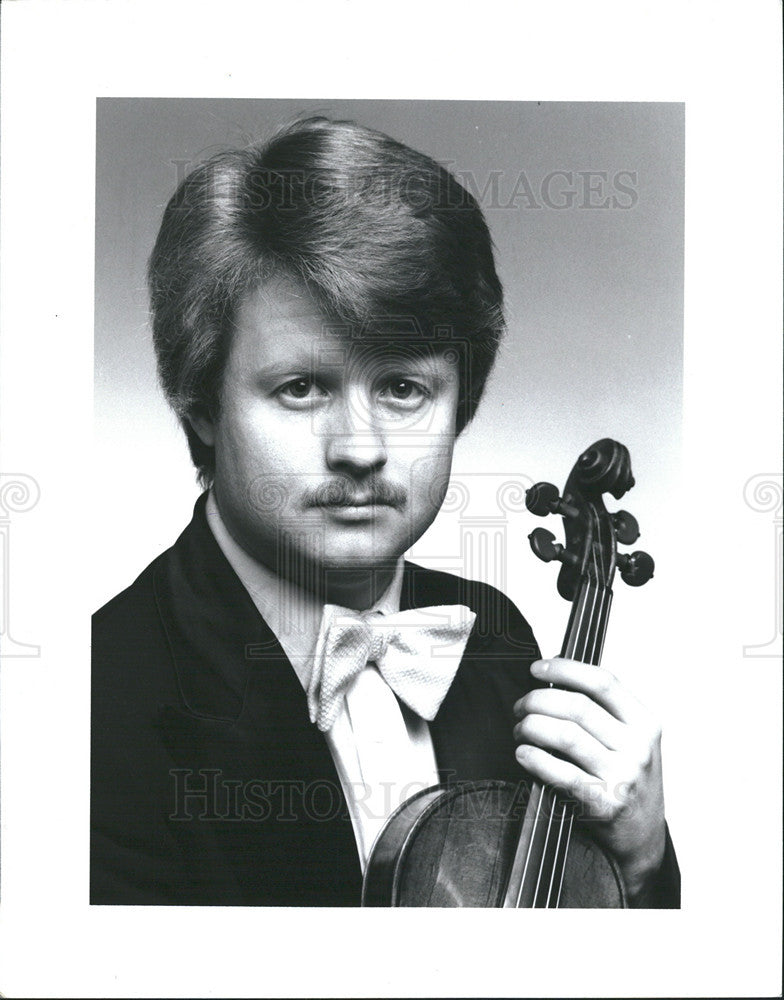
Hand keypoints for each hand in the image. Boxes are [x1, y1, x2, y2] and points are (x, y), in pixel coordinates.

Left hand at [512, 656, 665, 902]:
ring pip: (565, 735)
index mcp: (645, 723)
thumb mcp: (633, 739)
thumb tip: (553, 676)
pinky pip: (561, 773)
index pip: (603, 682)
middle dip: (538, 701)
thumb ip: (604, 710)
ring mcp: (623, 776)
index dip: (565, 669)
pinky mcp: (603, 804)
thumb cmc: (629, 779)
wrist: (643, 836)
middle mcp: (638, 747)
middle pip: (577, 707)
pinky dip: (534, 758)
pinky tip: (522, 753)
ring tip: (520, 729)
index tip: (538, 669)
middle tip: (520, 706)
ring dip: (532, 727)